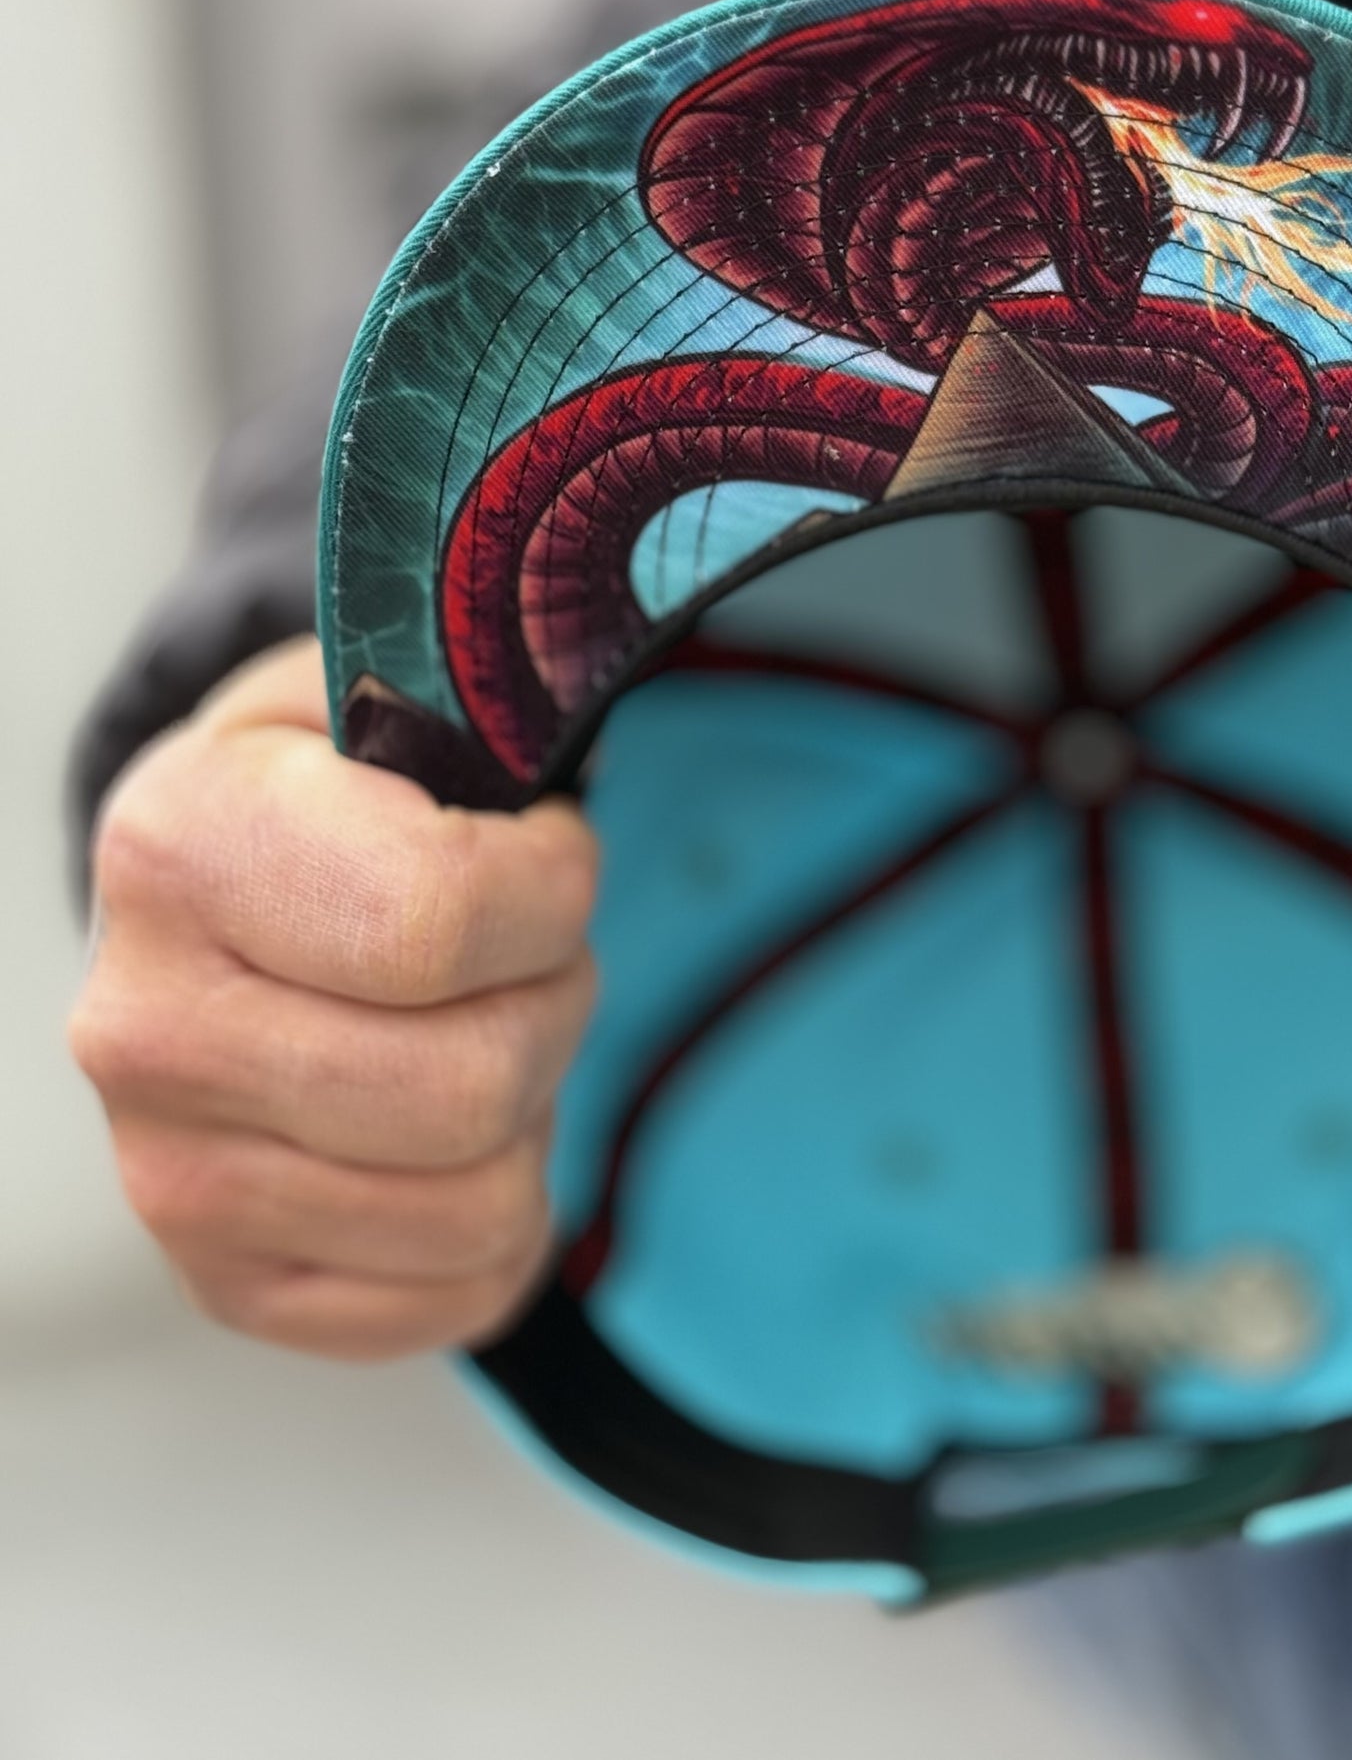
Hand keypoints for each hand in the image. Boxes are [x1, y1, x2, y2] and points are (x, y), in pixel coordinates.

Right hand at [69, 638, 597, 1360]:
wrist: (215, 899)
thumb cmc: (338, 792)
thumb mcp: (395, 686)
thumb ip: (486, 692)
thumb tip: (572, 708)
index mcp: (182, 851)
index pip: (441, 923)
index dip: (550, 889)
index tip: (539, 853)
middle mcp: (147, 1032)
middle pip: (474, 1086)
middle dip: (550, 1002)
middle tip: (516, 956)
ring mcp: (175, 1180)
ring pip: (480, 1207)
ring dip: (528, 1114)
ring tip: (471, 1033)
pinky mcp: (233, 1282)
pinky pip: (453, 1298)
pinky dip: (502, 1223)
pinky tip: (456, 1139)